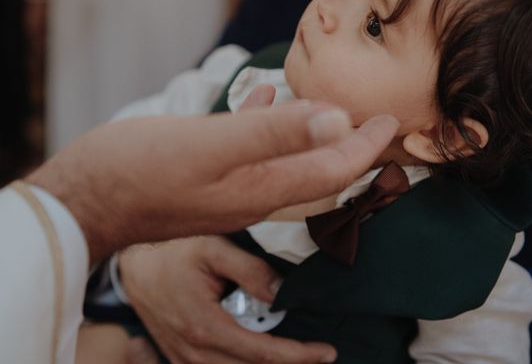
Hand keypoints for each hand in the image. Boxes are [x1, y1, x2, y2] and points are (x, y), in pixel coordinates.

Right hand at [26, 98, 398, 263]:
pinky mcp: (207, 177)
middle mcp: (254, 193)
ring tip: (331, 111)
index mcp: (263, 186)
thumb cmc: (140, 170)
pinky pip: (251, 150)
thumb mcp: (211, 146)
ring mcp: (230, 188)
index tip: (392, 121)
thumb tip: (337, 119)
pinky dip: (268, 126)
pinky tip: (261, 98)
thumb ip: (274, 133)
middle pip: (320, 171)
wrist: (84, 198)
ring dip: (315, 138)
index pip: (335, 168)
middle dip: (352, 148)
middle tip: (376, 122)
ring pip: (289, 161)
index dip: (367, 144)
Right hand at [121, 237, 336, 363]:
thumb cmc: (173, 251)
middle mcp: (193, 352)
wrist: (133, 264)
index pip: (262, 353)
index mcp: (205, 327)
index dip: (299, 356)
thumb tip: (282, 294)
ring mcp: (184, 359)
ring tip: (299, 355)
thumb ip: (251, 271)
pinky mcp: (180, 357)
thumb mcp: (214, 249)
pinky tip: (262, 357)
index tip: (327, 352)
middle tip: (321, 355)